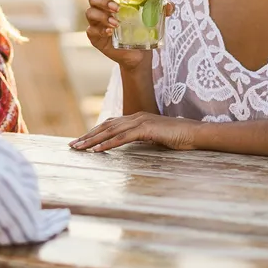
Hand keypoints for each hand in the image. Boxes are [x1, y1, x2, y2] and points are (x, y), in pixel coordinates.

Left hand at [69, 111, 198, 152]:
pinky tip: (98, 150)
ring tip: (79, 148)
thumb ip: (140, 138)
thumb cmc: (177, 137)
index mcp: (136, 118)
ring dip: (93, 140)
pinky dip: (108, 143)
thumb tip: (128, 144)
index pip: (110, 124)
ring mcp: (140, 121)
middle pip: (106, 126)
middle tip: (72, 145)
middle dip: (87, 136)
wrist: (195, 133)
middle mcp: (135, 117)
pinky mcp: (146, 129)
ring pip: (111, 131)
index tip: (81, 141)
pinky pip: (123, 137)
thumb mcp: (154, 137)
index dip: (94, 132)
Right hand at [85, 0, 165, 70]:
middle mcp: (101, 9)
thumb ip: (160, 10)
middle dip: (103, 0)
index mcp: (112, 0)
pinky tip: (110, 32)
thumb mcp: (152, 18)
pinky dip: (101, 30)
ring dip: (103, 16)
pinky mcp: (95, 36)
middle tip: (117, 8)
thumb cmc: (141, 31)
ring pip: (90, 13)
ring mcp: (96, 22)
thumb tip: (168, 5)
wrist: (138, 54)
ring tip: (116, 23)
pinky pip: (92, 30)